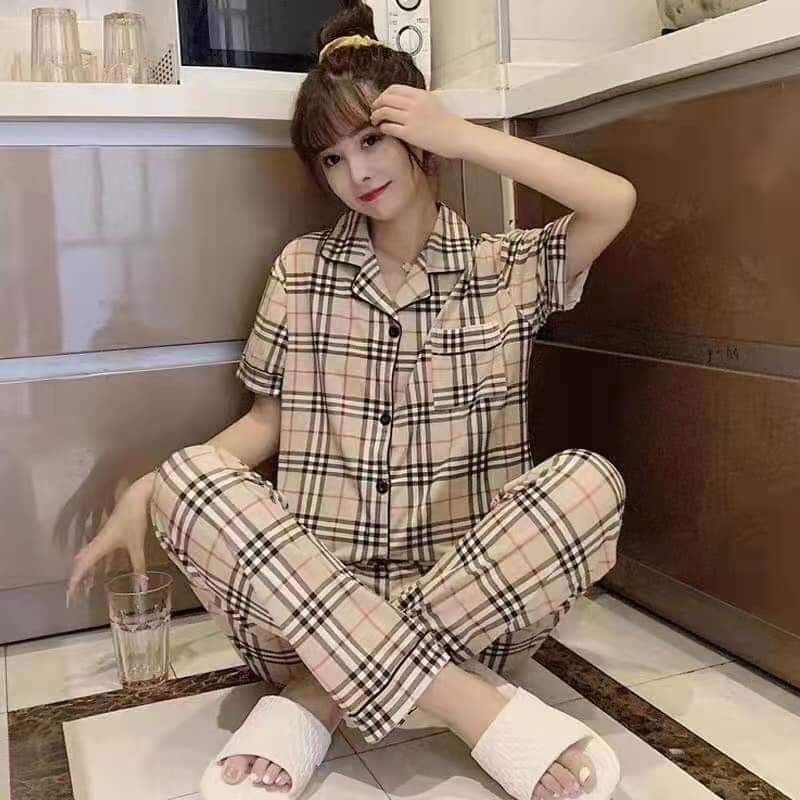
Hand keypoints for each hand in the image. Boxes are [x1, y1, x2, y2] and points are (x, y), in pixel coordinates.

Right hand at [66, 473, 153, 605]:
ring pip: (92, 555)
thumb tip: (141, 585)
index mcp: (99, 544)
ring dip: (90, 569)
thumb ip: (138, 565)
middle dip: (79, 576)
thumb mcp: (137, 544)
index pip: (82, 566)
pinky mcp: (113, 531)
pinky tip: (108, 567)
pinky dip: (102, 561)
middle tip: (78, 591)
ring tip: (89, 584)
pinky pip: (102, 550)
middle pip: (82, 560)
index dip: (75, 580)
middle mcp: (98, 540)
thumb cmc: (134, 519)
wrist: (138, 495)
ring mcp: (105, 535)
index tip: (70, 595)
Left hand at [370, 85, 470, 159]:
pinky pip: (388, 127)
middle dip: (376, 105)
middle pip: (386, 99)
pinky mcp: (409, 133)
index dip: (384, 95)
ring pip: (384, 111)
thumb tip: (404, 101)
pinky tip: (382, 129)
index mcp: (420, 94)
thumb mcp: (433, 102)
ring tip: (375, 121)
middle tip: (374, 111)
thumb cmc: (448, 122)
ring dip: (376, 116)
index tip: (381, 101)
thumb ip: (418, 99)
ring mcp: (410, 118)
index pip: (394, 89)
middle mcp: (413, 103)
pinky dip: (382, 127)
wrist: (457, 136)